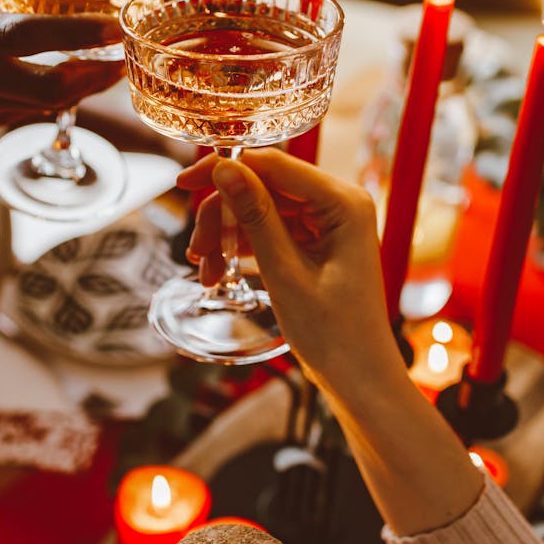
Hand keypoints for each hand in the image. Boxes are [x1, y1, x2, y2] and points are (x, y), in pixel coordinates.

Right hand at [0, 0, 122, 138]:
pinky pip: (25, 114)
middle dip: (94, 76)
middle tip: (125, 55)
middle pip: (46, 87)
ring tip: (111, 67)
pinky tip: (74, 81)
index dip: (76, 34)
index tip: (116, 26)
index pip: (26, 36)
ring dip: (82, 89)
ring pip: (43, 106)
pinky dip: (55, 100)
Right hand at [177, 149, 398, 385]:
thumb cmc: (336, 334)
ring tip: (207, 273)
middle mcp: (338, 204)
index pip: (274, 165)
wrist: (360, 379)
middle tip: (195, 249)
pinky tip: (220, 273)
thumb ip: (255, 216)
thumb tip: (225, 169)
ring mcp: (328, 224)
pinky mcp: (317, 243)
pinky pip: (270, 231)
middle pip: (264, 187)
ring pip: (261, 209)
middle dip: (224, 215)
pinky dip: (243, 249)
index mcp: (344, 203)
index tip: (183, 182)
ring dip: (228, 236)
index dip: (225, 167)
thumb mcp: (285, 272)